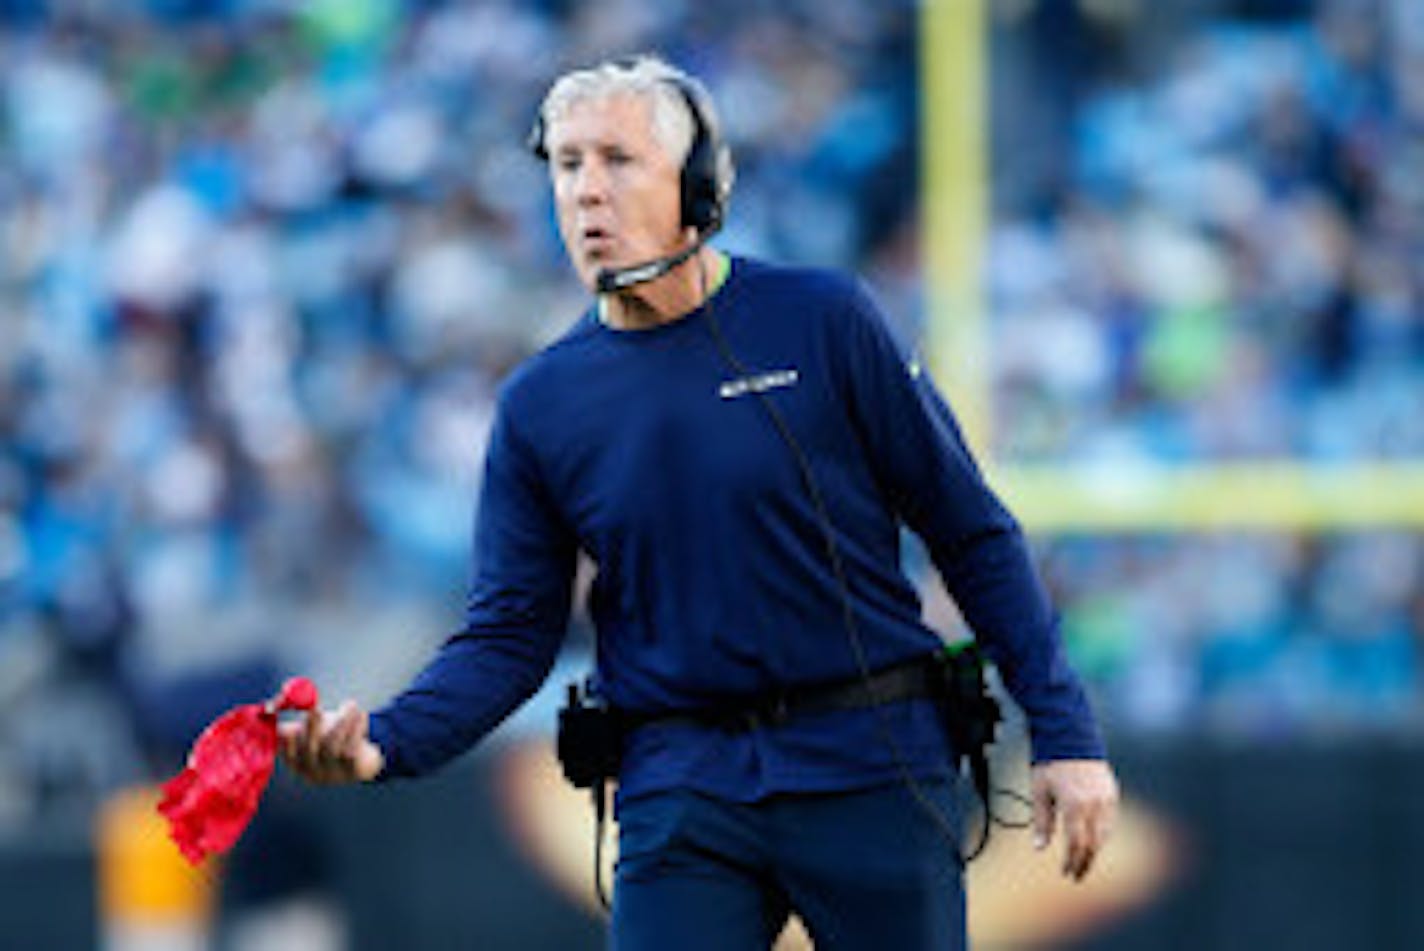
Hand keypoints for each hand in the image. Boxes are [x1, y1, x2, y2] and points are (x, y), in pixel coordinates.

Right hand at [278, 700, 384, 784]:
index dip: (285, 739)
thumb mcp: (313, 728)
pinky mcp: (350, 770)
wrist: (362, 761)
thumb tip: (279, 698)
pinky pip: (351, 747)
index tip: (288, 722)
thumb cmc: (330, 739)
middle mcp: (311, 771)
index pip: (287, 752)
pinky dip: (356, 728)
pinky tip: (362, 715)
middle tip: (316, 707)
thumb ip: (298, 715)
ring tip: (350, 704)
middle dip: (311, 727)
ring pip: (332, 745)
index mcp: (297, 762)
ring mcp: (331, 773)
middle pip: (308, 749)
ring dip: (341, 721)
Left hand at [1030, 758, 1118, 881]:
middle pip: (1094, 844)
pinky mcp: (1112, 792)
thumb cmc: (1051, 763)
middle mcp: (1094, 804)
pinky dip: (1102, 834)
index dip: (1072, 861)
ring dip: (1095, 850)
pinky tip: (1093, 839)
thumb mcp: (1039, 792)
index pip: (1076, 844)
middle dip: (1086, 862)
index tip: (1066, 872)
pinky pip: (1110, 821)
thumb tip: (1039, 846)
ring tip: (1084, 860)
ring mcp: (1106, 798)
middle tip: (1077, 875)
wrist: (1070, 736)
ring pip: (1105, 834)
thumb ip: (1041, 821)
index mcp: (1075, 805)